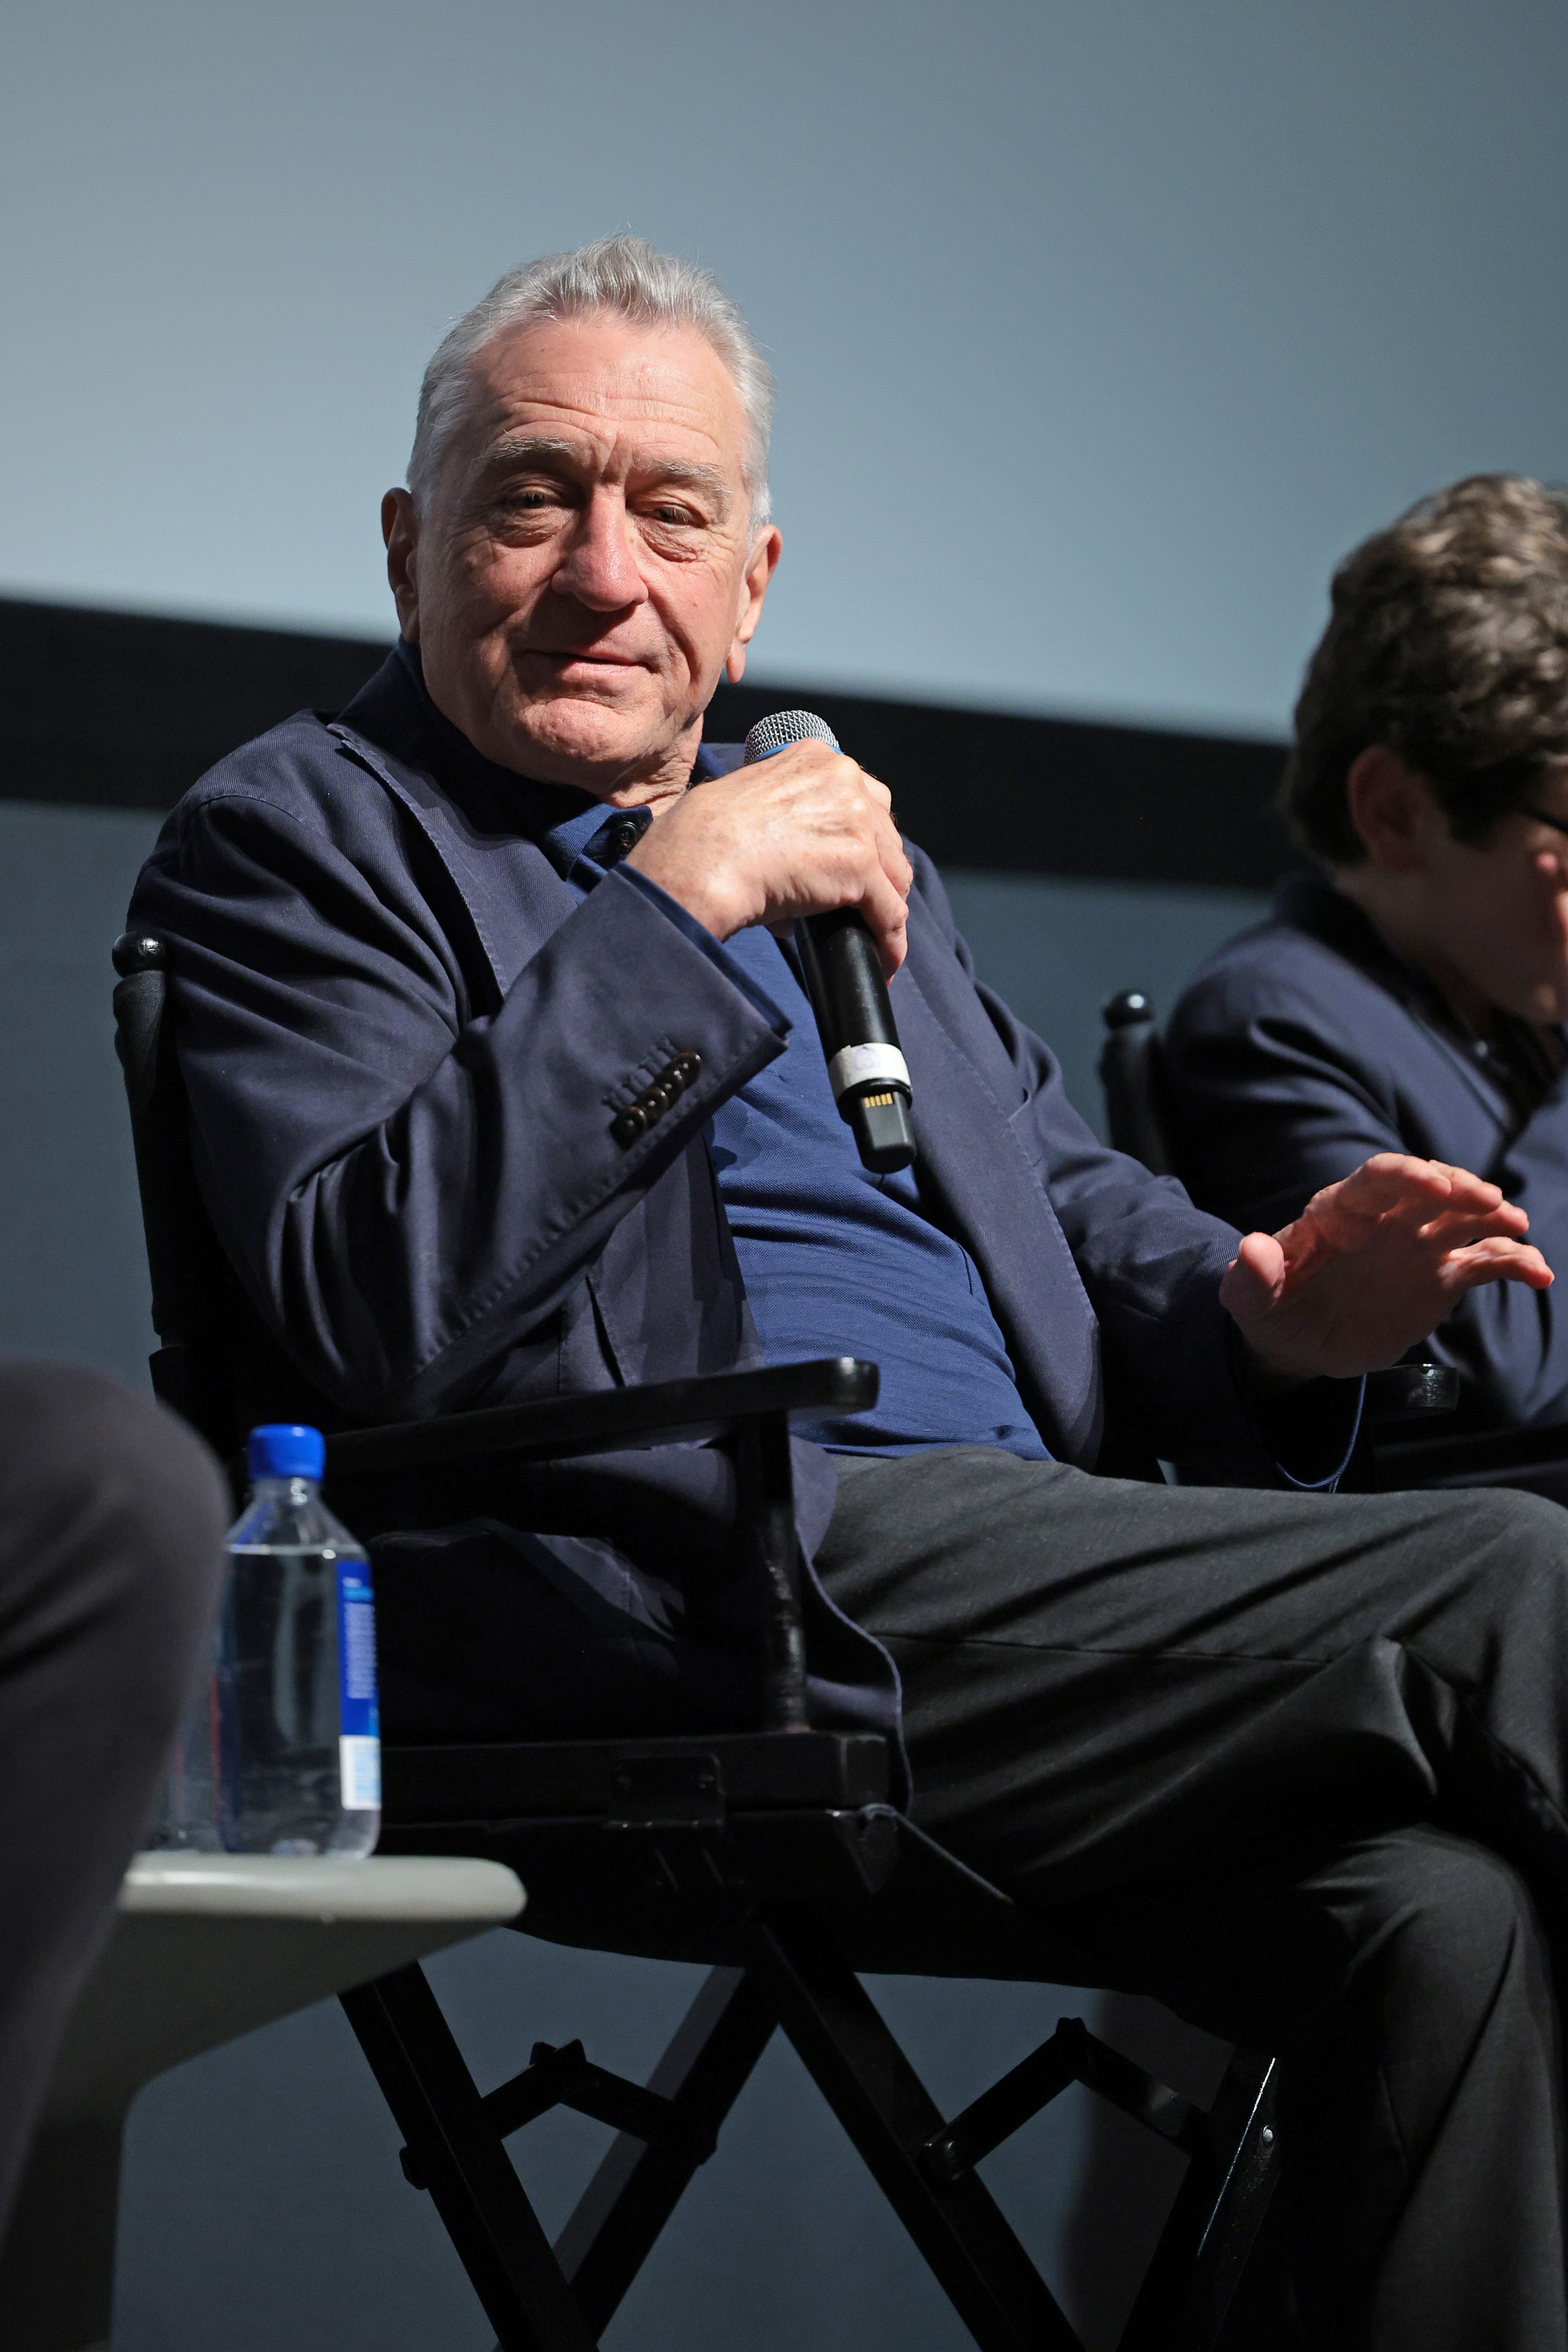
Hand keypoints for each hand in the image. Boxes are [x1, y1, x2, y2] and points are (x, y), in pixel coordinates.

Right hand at [626, 740, 912, 976]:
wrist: (700, 860)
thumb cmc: (706, 838)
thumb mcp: (754, 802)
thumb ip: (789, 819)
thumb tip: (804, 871)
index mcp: (817, 757)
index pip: (862, 798)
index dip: (862, 836)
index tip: (854, 863)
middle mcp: (844, 779)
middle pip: (886, 834)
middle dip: (878, 871)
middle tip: (863, 905)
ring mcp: (857, 822)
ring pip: (894, 874)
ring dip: (884, 906)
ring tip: (872, 937)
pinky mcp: (860, 865)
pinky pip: (890, 913)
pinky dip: (888, 942)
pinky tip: (882, 962)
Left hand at [1220, 1152, 1552, 1384]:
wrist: (1298, 1342)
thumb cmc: (1272, 1311)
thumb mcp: (1249, 1301)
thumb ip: (1251, 1277)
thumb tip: (1251, 1248)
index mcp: (1339, 1213)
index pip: (1378, 1179)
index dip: (1408, 1176)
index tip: (1437, 1186)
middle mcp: (1385, 1220)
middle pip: (1430, 1188)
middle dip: (1461, 1188)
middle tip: (1491, 1203)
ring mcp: (1417, 1246)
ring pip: (1464, 1218)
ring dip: (1494, 1216)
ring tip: (1517, 1228)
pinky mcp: (1440, 1278)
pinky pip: (1484, 1262)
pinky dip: (1514, 1263)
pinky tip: (1540, 1275)